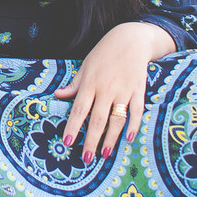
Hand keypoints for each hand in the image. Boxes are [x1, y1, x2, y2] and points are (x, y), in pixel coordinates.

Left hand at [53, 23, 175, 161]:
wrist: (131, 39)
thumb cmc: (104, 53)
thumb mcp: (86, 65)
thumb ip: (74, 84)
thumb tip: (58, 95)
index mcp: (90, 83)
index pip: (79, 109)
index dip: (73, 126)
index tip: (67, 142)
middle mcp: (106, 89)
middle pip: (98, 119)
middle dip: (91, 140)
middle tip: (87, 158)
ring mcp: (124, 90)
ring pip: (117, 119)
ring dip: (111, 138)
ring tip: (104, 154)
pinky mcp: (138, 90)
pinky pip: (137, 111)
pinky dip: (134, 125)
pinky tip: (128, 138)